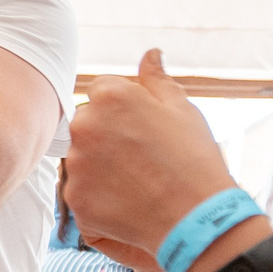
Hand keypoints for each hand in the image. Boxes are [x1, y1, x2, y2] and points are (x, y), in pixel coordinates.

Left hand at [64, 49, 237, 267]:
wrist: (196, 217)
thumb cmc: (194, 158)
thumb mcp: (181, 109)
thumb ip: (157, 79)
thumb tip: (150, 54)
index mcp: (109, 96)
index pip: (101, 91)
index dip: (124, 109)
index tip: (144, 129)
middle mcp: (84, 125)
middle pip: (87, 123)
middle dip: (107, 135)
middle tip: (142, 157)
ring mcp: (77, 163)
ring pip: (81, 157)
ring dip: (100, 165)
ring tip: (137, 181)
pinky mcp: (75, 198)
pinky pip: (81, 190)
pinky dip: (99, 196)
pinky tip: (128, 200)